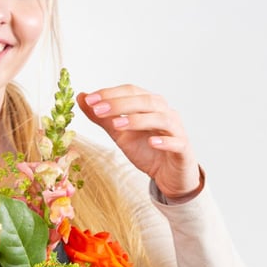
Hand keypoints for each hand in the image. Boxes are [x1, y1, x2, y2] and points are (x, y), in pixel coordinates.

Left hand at [76, 85, 201, 198]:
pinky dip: (165, 141)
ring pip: (161, 118)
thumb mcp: (118, 133)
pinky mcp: (183, 150)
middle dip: (120, 104)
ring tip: (116, 125)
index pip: (131, 90)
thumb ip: (101, 117)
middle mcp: (165, 112)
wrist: (168, 176)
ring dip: (138, 120)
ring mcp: (176, 130)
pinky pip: (177, 142)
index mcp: (149, 104)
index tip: (89, 100)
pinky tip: (151, 142)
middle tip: (98, 109)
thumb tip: (82, 97)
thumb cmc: (145, 150)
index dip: (110, 93)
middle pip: (145, 100)